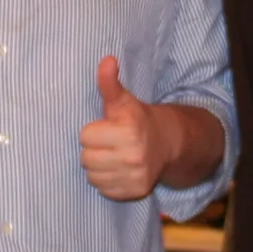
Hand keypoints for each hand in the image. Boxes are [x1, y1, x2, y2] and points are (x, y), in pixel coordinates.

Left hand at [81, 57, 173, 201]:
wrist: (167, 143)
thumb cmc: (137, 119)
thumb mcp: (123, 100)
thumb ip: (110, 83)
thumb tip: (106, 60)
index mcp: (128, 130)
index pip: (85, 136)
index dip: (94, 130)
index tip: (107, 128)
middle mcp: (133, 155)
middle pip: (86, 158)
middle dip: (94, 150)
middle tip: (109, 143)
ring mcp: (135, 176)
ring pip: (92, 176)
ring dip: (98, 167)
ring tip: (112, 157)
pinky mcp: (135, 191)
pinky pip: (103, 190)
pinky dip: (107, 181)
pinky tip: (118, 170)